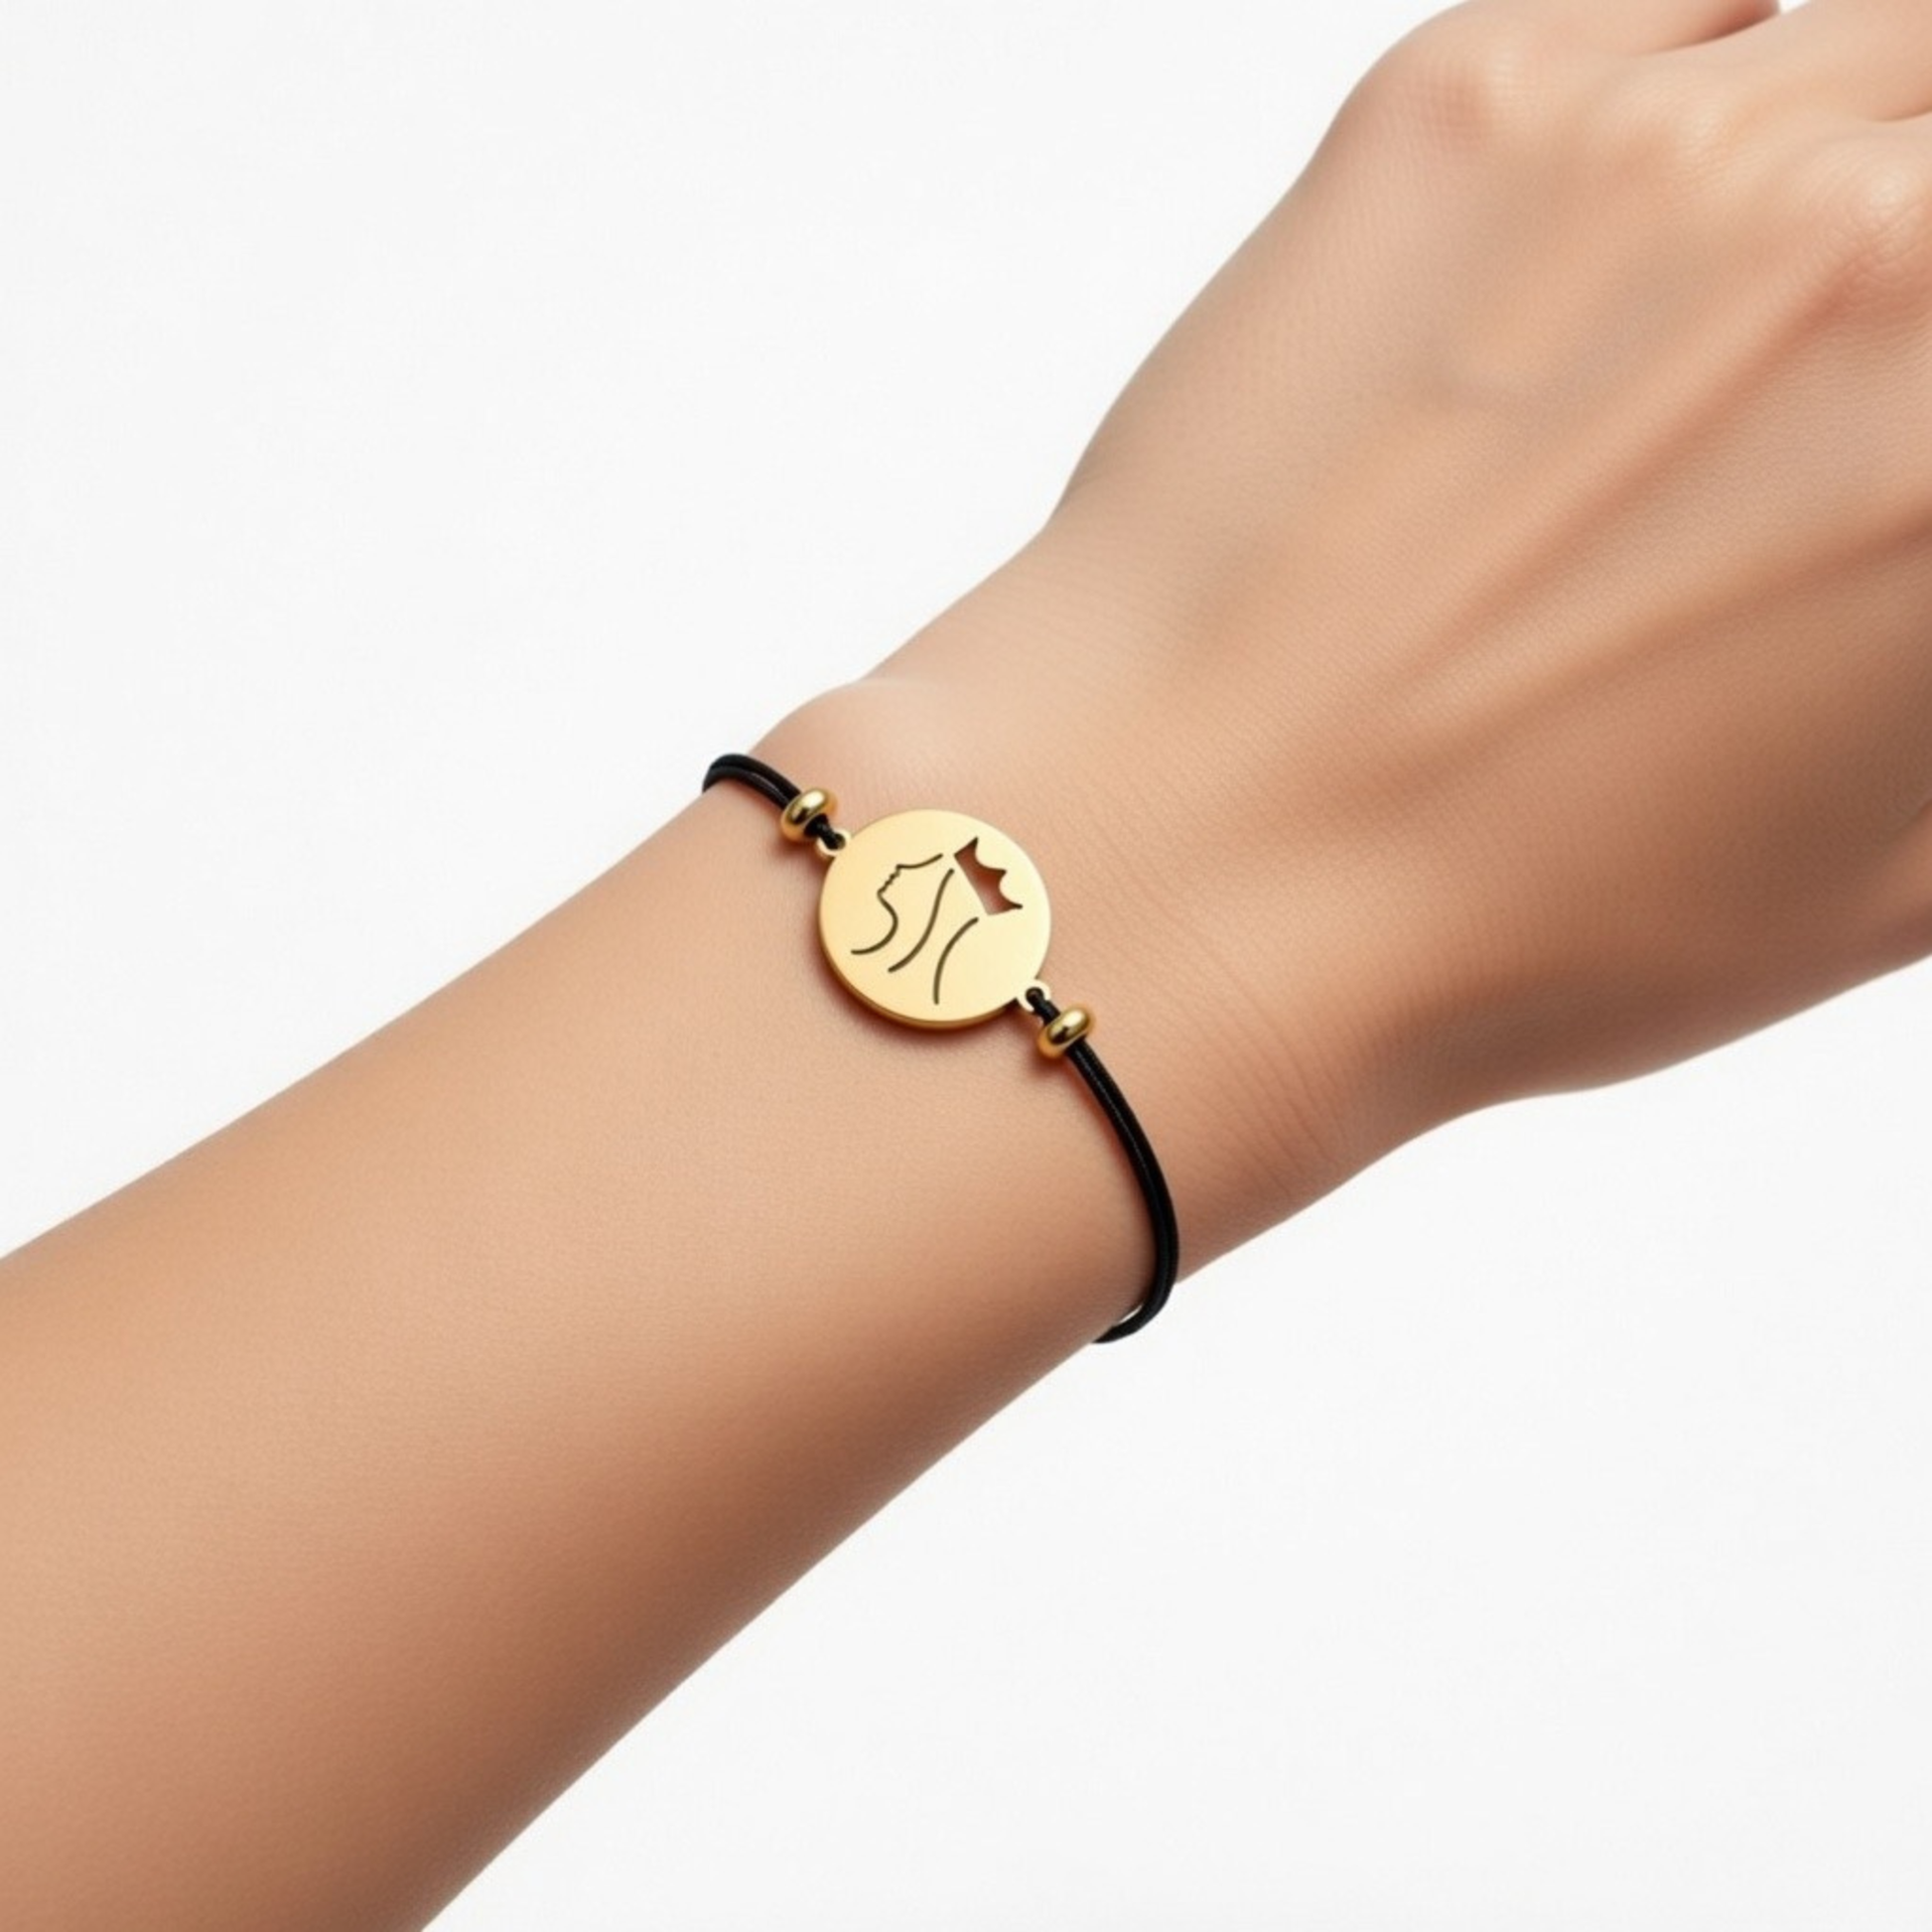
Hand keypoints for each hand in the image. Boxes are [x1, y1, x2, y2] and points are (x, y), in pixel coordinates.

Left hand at [755, 0, 1931, 1262]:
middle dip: (1913, 270)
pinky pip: (1675, 10)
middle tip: (1834, 380)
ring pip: (1863, 48)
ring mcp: (1657, 149)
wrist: (1180, 862)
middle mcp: (1877, 245)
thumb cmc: (1497, 921)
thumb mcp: (1883, 880)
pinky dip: (1693, 94)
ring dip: (1846, 159)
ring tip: (1718, 339)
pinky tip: (1621, 243)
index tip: (1899, 436)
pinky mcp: (1463, 103)